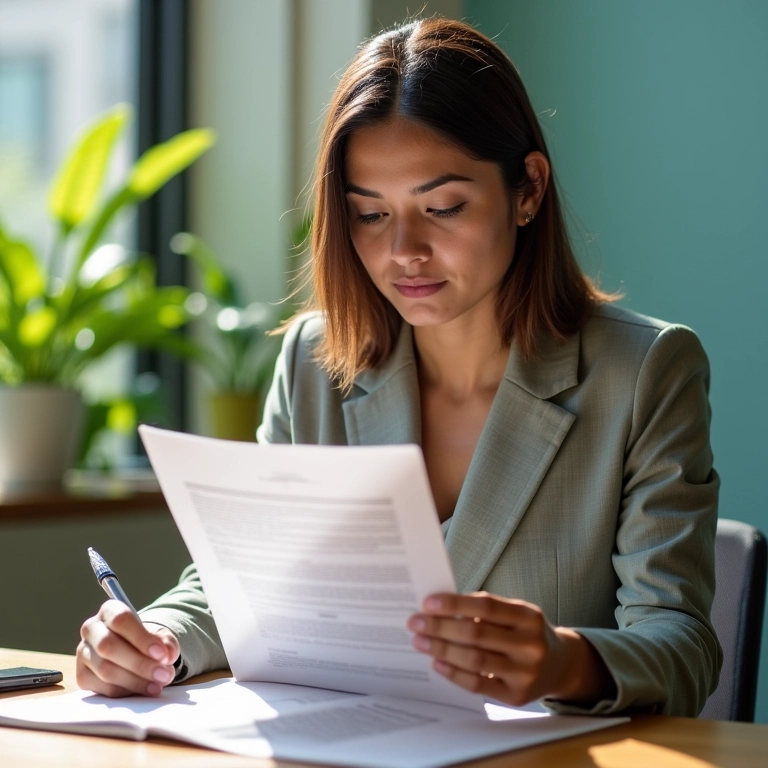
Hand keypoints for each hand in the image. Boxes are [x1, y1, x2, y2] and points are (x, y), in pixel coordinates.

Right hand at [76, 600, 179, 696]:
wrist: (131, 650)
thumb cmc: (144, 639)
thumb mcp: (158, 634)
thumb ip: (166, 642)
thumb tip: (168, 655)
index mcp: (109, 610)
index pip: (121, 620)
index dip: (141, 638)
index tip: (162, 654)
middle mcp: (91, 629)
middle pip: (108, 646)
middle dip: (140, 664)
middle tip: (164, 674)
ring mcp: (83, 653)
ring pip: (105, 670)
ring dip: (136, 681)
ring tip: (158, 684)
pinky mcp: (82, 676)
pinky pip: (102, 688)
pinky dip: (126, 691)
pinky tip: (144, 690)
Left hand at [407, 592, 613, 706]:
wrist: (561, 665)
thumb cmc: (525, 632)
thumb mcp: (516, 614)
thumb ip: (485, 610)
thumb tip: (439, 608)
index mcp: (529, 616)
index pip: (486, 606)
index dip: (455, 604)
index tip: (428, 602)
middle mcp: (531, 645)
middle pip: (476, 634)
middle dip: (440, 627)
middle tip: (415, 623)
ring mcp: (525, 673)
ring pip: (475, 660)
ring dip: (442, 650)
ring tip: (420, 642)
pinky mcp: (517, 696)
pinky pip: (479, 685)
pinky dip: (454, 673)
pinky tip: (437, 663)